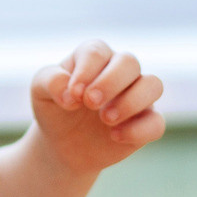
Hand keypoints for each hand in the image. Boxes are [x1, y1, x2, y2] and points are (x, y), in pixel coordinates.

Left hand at [30, 39, 163, 174]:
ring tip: (105, 119)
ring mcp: (136, 96)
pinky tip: (114, 136)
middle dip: (110, 82)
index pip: (97, 52)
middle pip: (129, 62)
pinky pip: (156, 123)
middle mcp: (119, 71)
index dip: (86, 71)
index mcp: (93, 56)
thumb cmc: (54, 108)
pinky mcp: (146, 122)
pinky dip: (139, 130)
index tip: (73, 94)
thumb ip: (49, 81)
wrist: (63, 144)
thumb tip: (69, 93)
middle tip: (90, 103)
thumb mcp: (40, 91)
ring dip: (131, 101)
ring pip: (153, 85)